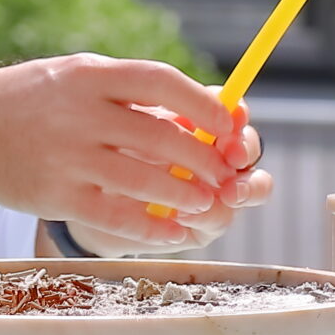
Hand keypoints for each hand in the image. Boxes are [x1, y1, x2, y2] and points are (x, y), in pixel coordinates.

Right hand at [0, 56, 255, 250]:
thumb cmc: (22, 102)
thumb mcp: (69, 78)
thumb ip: (123, 91)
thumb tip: (194, 109)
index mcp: (88, 75)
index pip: (163, 82)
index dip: (204, 106)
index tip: (228, 125)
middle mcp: (78, 112)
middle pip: (163, 136)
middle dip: (204, 160)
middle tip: (225, 175)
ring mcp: (65, 155)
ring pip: (146, 180)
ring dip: (186, 196)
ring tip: (206, 205)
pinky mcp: (53, 194)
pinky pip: (117, 215)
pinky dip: (153, 229)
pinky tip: (174, 234)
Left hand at [120, 117, 271, 252]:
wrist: (83, 200)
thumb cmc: (106, 153)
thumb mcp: (127, 129)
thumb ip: (162, 118)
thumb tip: (192, 108)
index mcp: (199, 126)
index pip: (231, 114)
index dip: (236, 116)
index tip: (231, 119)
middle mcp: (215, 158)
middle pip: (250, 150)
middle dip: (246, 152)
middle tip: (232, 159)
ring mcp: (215, 192)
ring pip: (250, 188)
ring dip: (236, 189)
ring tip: (217, 194)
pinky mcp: (205, 225)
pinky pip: (220, 220)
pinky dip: (205, 216)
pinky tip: (180, 215)